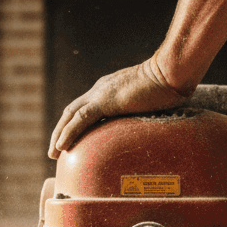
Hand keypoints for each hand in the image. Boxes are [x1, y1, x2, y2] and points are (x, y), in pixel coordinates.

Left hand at [48, 57, 188, 159]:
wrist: (172, 73)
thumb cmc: (170, 87)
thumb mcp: (150, 104)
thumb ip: (142, 115)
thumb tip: (149, 132)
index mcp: (108, 90)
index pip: (83, 108)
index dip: (73, 125)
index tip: (69, 141)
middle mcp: (99, 90)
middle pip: (71, 112)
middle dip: (61, 131)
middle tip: (55, 151)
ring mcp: (100, 93)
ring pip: (70, 115)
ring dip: (59, 135)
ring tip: (54, 153)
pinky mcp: (104, 100)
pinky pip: (80, 119)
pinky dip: (69, 133)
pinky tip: (62, 146)